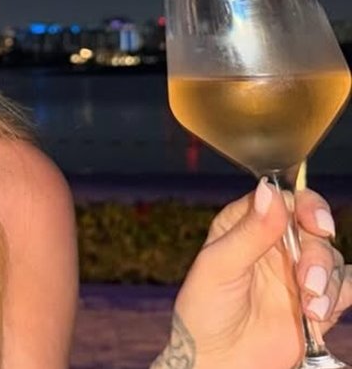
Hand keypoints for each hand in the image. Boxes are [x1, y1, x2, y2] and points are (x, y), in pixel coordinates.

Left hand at [152, 178, 350, 368]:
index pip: (282, 200)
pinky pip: (345, 286)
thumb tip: (269, 191)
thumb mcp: (218, 267)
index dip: (306, 206)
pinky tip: (318, 313)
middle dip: (318, 253)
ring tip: (310, 308)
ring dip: (327, 281)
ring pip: (331, 258)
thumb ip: (248, 232)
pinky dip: (339, 296)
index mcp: (244, 226)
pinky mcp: (315, 299)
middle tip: (308, 280)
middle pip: (314, 228)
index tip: (317, 225)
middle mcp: (273, 244)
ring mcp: (296, 271)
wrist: (218, 361)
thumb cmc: (204, 311)